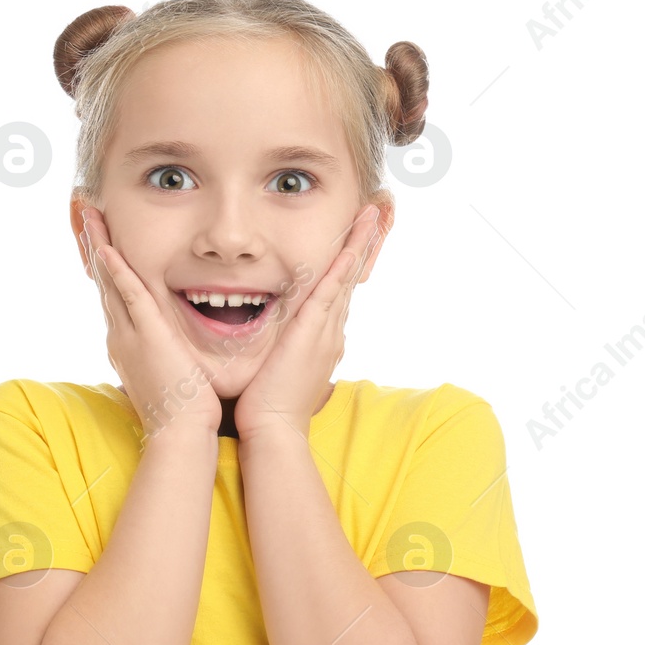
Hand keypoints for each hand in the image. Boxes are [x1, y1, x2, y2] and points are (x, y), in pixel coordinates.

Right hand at [81, 205, 222, 440]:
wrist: (179, 432)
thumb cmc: (179, 411)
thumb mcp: (164, 376)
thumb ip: (160, 358)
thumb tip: (163, 353)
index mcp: (126, 344)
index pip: (113, 297)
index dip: (106, 267)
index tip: (99, 241)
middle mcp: (121, 336)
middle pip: (104, 283)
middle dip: (95, 247)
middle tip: (85, 216)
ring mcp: (130, 335)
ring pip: (111, 282)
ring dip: (100, 248)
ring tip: (90, 218)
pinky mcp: (147, 336)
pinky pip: (129, 296)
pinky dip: (118, 271)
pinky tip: (108, 249)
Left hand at [233, 204, 383, 442]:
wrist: (273, 429)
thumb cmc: (268, 405)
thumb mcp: (280, 368)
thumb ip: (283, 350)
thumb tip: (280, 342)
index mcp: (323, 337)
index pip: (339, 291)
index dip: (349, 263)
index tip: (357, 237)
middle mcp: (331, 330)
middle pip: (351, 279)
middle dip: (364, 245)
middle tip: (377, 215)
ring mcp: (326, 330)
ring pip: (346, 278)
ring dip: (360, 245)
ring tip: (372, 215)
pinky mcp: (313, 331)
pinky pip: (332, 290)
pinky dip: (343, 265)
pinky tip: (351, 243)